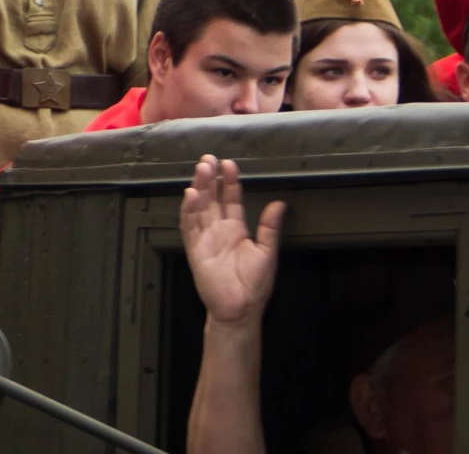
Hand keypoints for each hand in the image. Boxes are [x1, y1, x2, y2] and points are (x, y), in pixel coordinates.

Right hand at [180, 155, 283, 327]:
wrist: (241, 309)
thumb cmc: (255, 284)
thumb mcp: (267, 252)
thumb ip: (270, 227)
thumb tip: (280, 203)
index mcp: (236, 229)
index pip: (231, 200)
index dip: (230, 182)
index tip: (229, 164)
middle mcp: (218, 230)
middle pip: (212, 199)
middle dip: (210, 178)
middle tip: (208, 159)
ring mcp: (205, 238)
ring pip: (200, 208)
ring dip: (199, 188)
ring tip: (201, 170)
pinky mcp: (195, 249)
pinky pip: (189, 227)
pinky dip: (189, 211)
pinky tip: (191, 195)